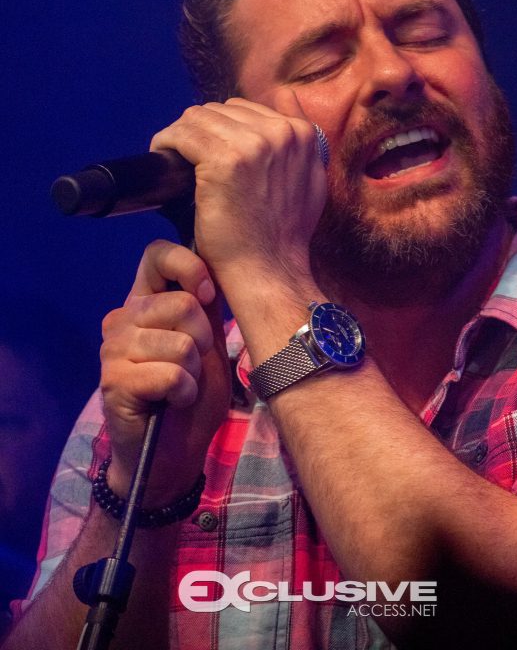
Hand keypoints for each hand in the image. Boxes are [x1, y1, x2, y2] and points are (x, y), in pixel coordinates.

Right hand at [100, 241, 230, 505]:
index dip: (189, 267)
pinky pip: (172, 374)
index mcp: (144, 302)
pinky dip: (184, 392)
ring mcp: (113, 349)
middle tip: (192, 366)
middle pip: (182, 304)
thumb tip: (211, 270)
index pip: (157, 254)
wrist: (174, 454)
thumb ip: (205, 307)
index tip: (208, 296)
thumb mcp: (208, 344)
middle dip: (202, 340)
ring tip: (181, 387)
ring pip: (181, 343)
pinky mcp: (114, 381)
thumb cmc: (192, 396)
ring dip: (194, 373)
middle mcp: (122, 318)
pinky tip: (173, 402)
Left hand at [149, 91, 325, 305]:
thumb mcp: (311, 182)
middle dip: (201, 131)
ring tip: (174, 159)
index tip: (207, 152)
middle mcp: (281, 132)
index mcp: (301, 133)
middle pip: (221, 110)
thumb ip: (301, 141)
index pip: (245, 110)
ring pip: (198, 117)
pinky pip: (183, 134)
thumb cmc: (283, 237)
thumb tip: (287, 95)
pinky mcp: (224, 160)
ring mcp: (253, 144)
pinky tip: (164, 159)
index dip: (221, 129)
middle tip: (187, 158)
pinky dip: (167, 143)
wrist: (269, 271)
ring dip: (181, 136)